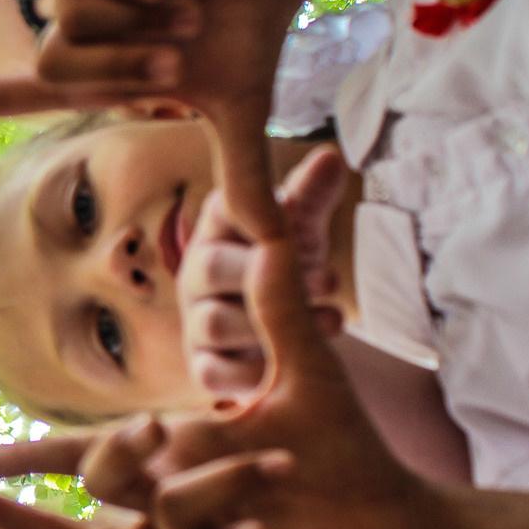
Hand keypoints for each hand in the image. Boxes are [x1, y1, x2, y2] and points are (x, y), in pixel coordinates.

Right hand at [71, 235, 434, 528]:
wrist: (394, 515)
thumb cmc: (341, 447)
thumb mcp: (302, 367)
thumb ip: (276, 304)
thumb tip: (269, 236)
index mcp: (167, 457)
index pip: (79, 456)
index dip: (18, 465)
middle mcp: (164, 504)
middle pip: (99, 477)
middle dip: (119, 450)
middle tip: (160, 426)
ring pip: (161, 507)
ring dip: (222, 481)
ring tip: (280, 467)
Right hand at [178, 148, 348, 397]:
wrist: (288, 337)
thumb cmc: (291, 272)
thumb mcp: (304, 233)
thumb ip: (311, 197)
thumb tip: (331, 155)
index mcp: (217, 229)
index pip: (223, 212)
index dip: (261, 222)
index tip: (299, 235)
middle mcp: (196, 271)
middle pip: (209, 268)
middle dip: (269, 277)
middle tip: (327, 281)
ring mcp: (196, 320)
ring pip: (213, 322)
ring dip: (273, 325)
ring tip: (330, 320)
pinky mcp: (204, 366)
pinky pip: (214, 372)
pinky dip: (258, 372)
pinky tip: (297, 362)